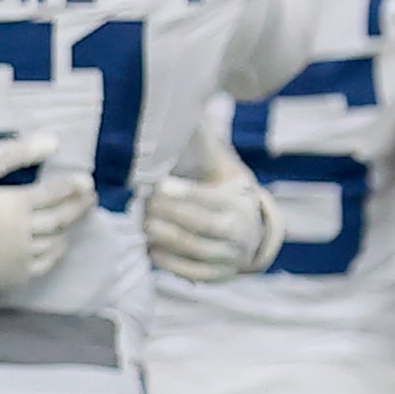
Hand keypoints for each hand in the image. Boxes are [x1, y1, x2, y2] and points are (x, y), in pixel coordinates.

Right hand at [0, 140, 89, 293]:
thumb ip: (18, 152)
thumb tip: (53, 141)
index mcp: (15, 205)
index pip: (57, 194)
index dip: (74, 187)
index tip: (86, 182)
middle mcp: (20, 236)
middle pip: (61, 221)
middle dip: (78, 207)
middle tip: (89, 199)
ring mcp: (14, 260)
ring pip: (54, 247)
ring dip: (66, 233)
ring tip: (70, 222)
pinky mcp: (6, 278)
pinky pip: (38, 269)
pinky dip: (51, 256)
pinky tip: (52, 246)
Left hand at [143, 159, 282, 281]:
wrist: (250, 234)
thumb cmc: (223, 196)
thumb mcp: (223, 173)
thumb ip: (203, 149)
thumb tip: (184, 117)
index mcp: (239, 203)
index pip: (210, 198)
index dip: (184, 193)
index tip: (159, 184)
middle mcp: (239, 232)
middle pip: (201, 225)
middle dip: (169, 214)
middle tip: (145, 203)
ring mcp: (230, 257)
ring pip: (194, 249)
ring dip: (165, 237)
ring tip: (144, 223)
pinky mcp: (218, 276)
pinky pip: (191, 272)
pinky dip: (167, 262)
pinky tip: (150, 248)